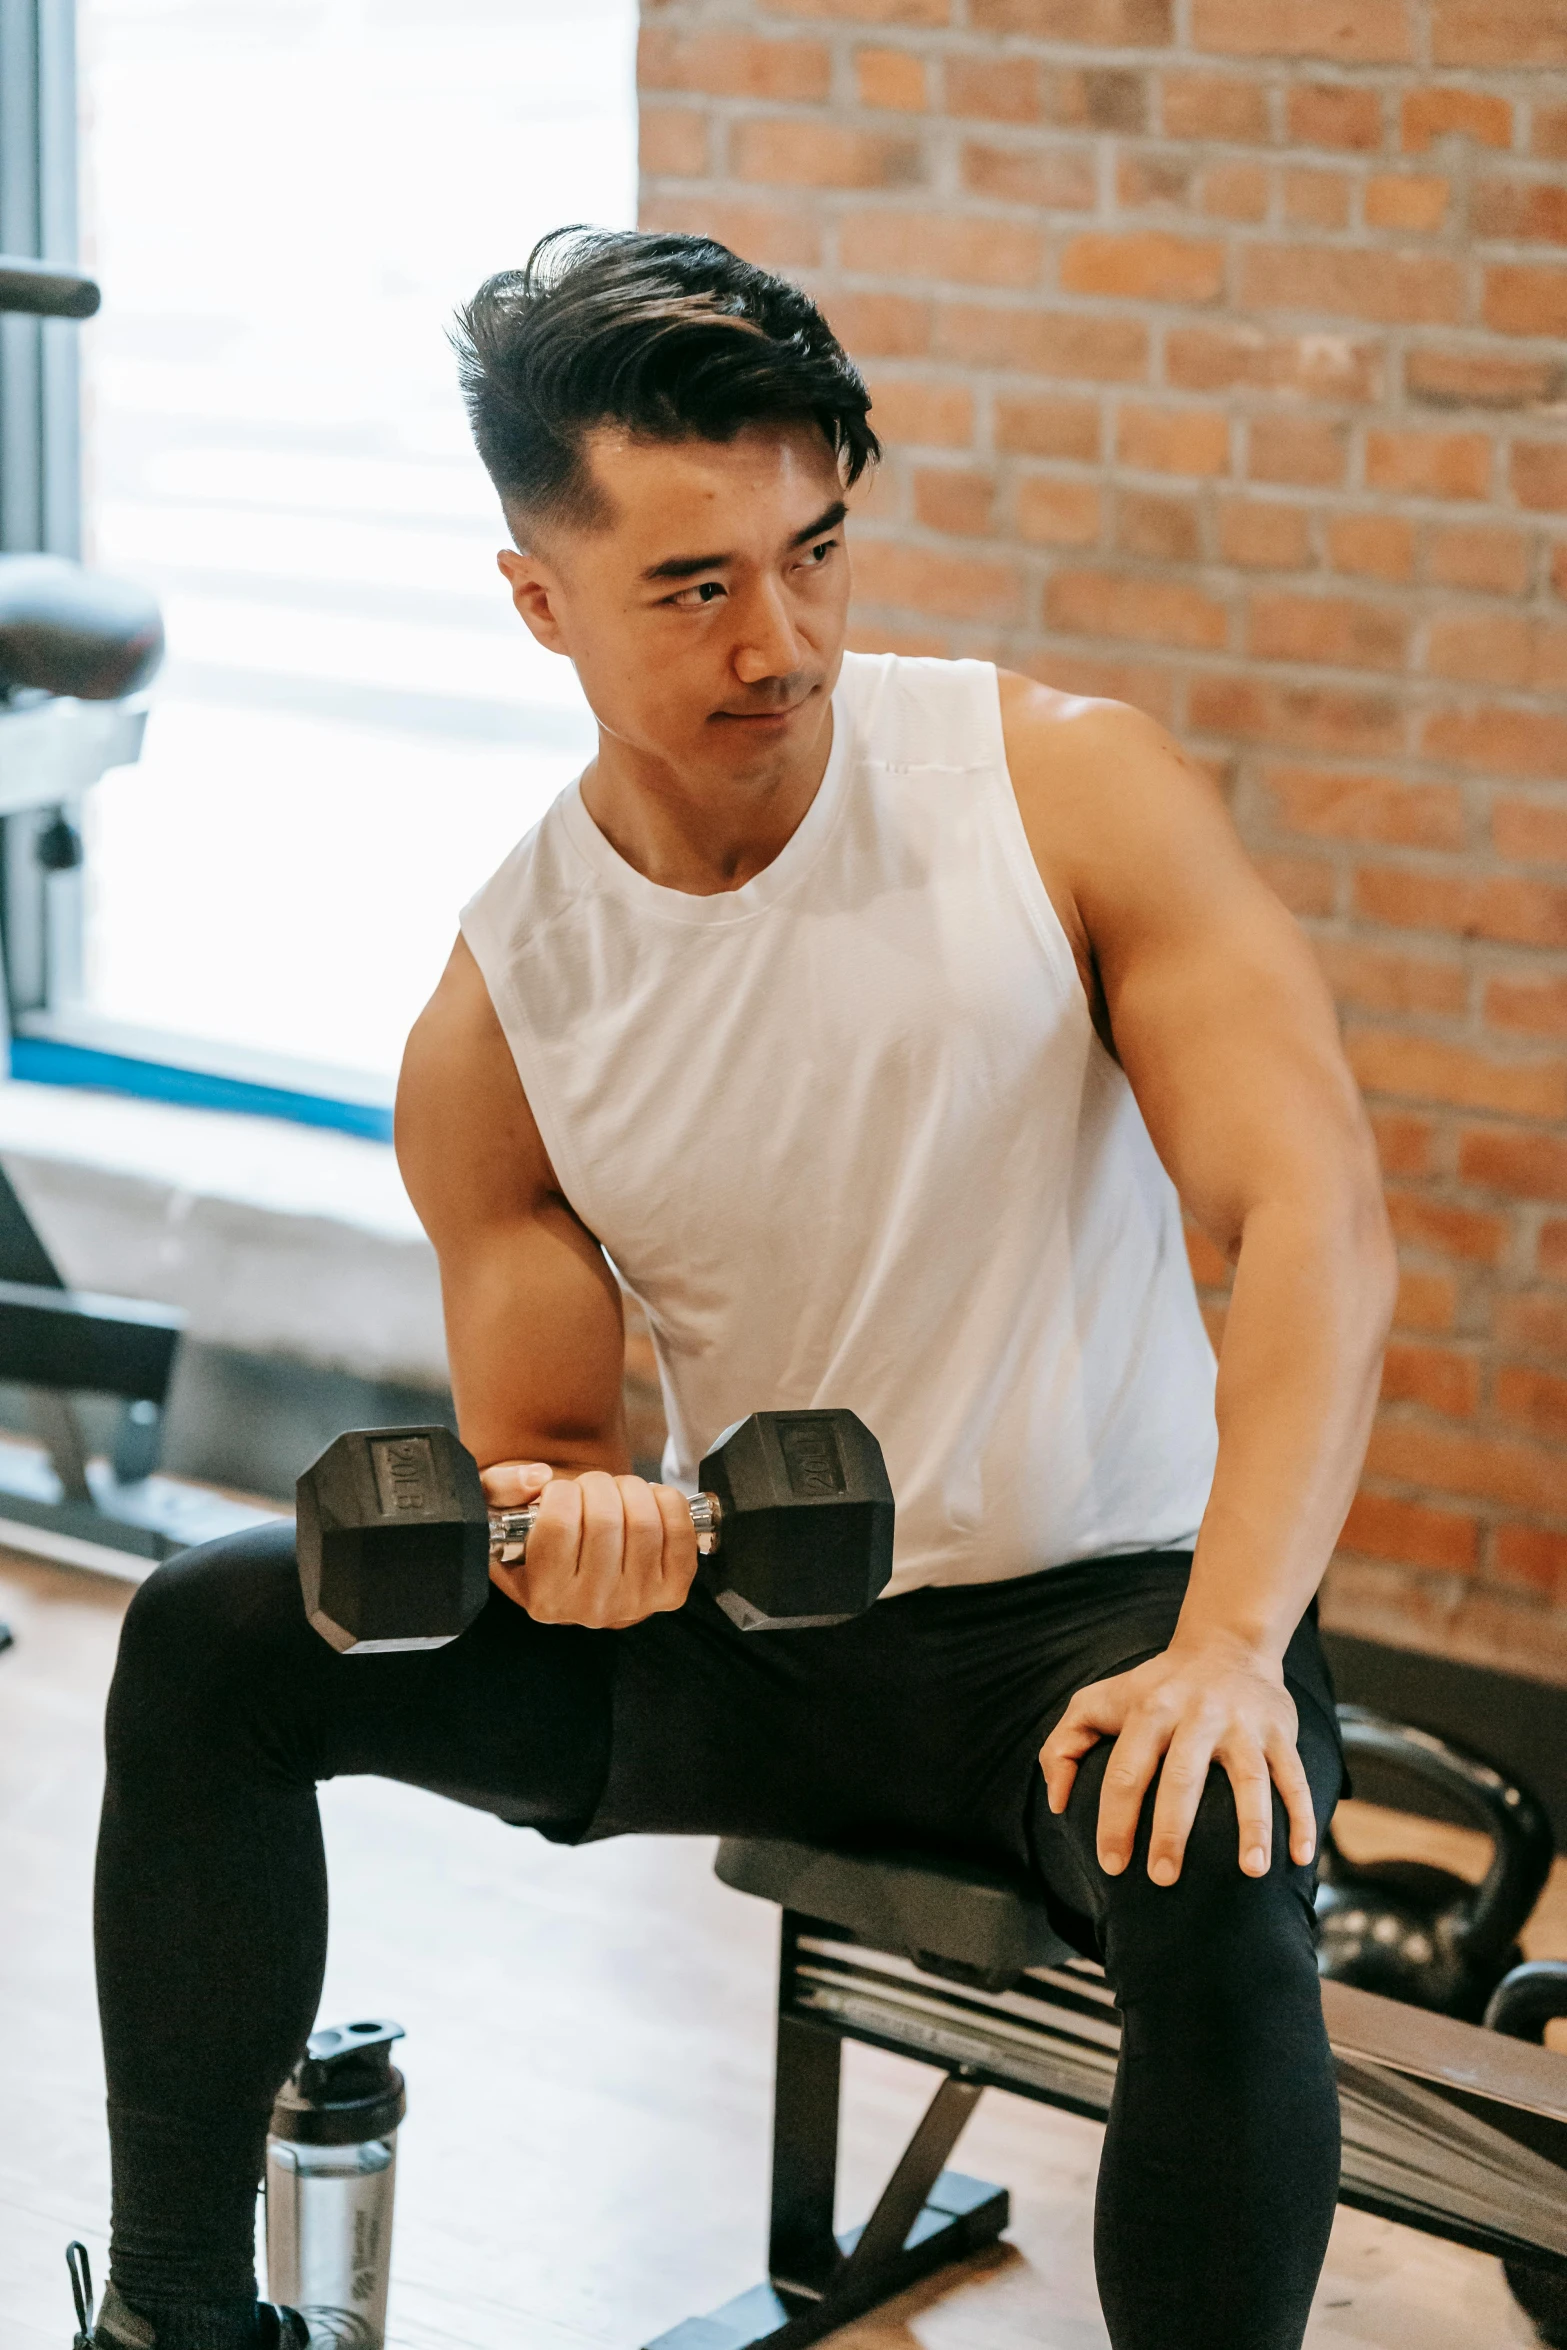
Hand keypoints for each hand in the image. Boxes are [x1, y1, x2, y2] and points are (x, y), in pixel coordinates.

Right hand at [481, 1461, 698, 1627]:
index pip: (557, 1526)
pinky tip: (647, 1501)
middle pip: (605, 1521)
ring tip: (615, 1492)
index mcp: (544, 1598)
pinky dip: (667, 1501)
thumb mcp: (498, 1510)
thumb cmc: (539, 1530)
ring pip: (644, 1523)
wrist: (583, 1553)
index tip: (558, 1491)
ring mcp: (636, 1603)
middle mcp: (590, 1609)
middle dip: (597, 1485)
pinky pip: (681, 1533)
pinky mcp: (671, 1591)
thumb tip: (536, 1478)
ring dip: (631, 1489)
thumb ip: (500, 1487)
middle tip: (589, 1487)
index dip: (560, 1492)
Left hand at [1038, 1637, 1316, 1884]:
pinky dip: (1302, 1817)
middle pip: (1184, 1778)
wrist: (1225, 1643)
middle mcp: (1197, 1715)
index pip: (1127, 1771)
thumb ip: (1065, 1745)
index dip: (1116, 1820)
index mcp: (1150, 1711)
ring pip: (1250, 1779)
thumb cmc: (1152, 1688)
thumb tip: (1057, 1804)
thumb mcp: (1099, 1700)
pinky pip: (1295, 1777)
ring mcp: (1243, 1724)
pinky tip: (1301, 1858)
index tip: (1112, 1865)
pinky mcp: (1279, 1732)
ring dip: (1253, 1827)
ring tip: (1251, 1872)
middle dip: (1173, 1830)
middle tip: (1163, 1878)